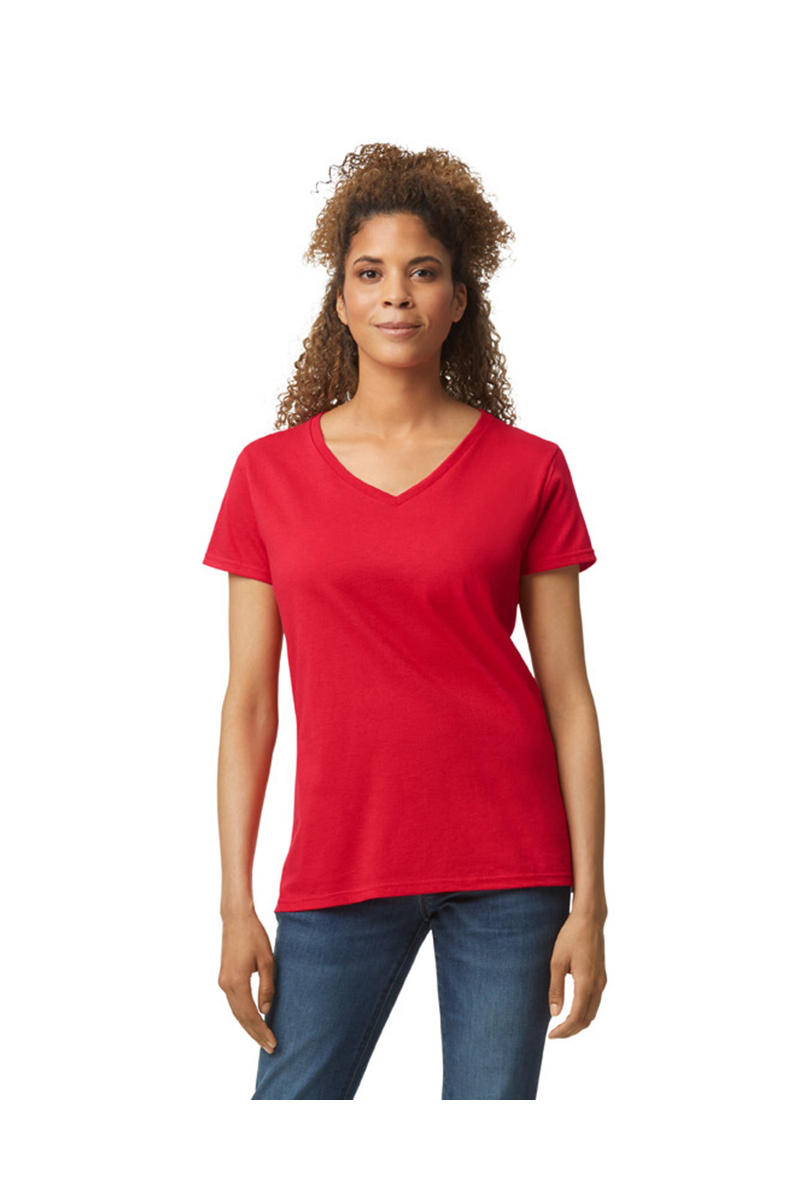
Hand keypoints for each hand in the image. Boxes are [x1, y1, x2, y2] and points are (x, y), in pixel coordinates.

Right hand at [218, 912, 277, 1053]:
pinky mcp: (224, 977)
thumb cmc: (254, 936)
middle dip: (256, 1034)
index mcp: (236, 982)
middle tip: (270, 1048)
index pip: (250, 1015)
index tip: (273, 1043)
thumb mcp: (267, 960)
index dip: (262, 1031)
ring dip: (249, 1027)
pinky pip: (234, 1002)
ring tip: (263, 1039)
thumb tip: (266, 1010)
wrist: (236, 918)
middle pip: (241, 1018)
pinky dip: (244, 1015)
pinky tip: (253, 1020)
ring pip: (236, 1012)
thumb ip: (267, 986)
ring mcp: (223, 982)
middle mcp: (226, 985)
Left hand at [547, 909, 606, 1037]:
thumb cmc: (571, 936)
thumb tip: (554, 1014)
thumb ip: (556, 989)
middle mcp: (598, 985)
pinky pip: (595, 1002)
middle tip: (554, 1034)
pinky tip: (572, 1010)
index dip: (564, 1031)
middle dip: (571, 1031)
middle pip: (587, 1019)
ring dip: (578, 1023)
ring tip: (561, 1025)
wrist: (589, 919)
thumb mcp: (557, 961)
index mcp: (586, 983)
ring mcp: (602, 981)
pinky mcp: (601, 976)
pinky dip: (584, 1012)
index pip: (577, 1017)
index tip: (551, 1035)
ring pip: (593, 1012)